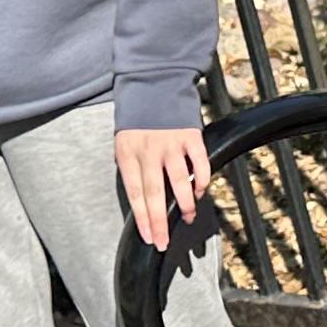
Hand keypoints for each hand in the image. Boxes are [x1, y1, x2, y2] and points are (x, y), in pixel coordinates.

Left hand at [115, 125, 211, 253]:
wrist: (155, 85)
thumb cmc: (139, 121)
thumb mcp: (126, 143)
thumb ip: (133, 169)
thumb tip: (144, 201)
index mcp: (128, 153)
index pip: (134, 193)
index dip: (142, 217)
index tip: (149, 237)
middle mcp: (149, 150)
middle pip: (155, 193)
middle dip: (159, 222)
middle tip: (164, 242)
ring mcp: (171, 143)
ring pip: (180, 181)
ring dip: (185, 204)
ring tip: (188, 218)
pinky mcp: (191, 135)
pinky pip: (199, 164)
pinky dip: (201, 180)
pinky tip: (200, 190)